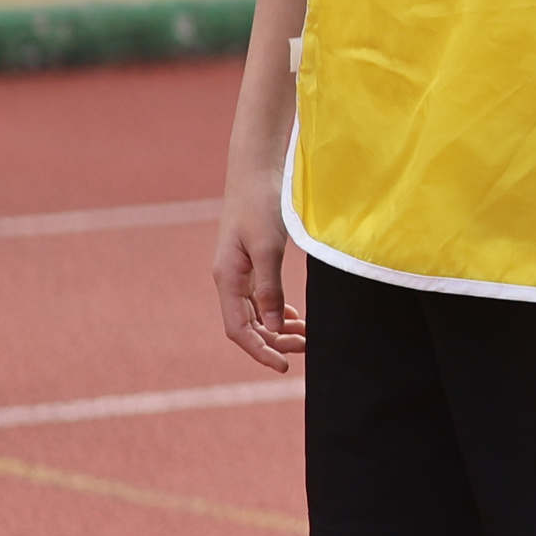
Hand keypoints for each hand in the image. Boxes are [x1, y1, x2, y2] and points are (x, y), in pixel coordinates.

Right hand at [211, 198, 303, 373]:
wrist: (256, 169)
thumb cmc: (261, 202)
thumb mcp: (268, 246)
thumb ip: (271, 287)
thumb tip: (276, 326)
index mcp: (227, 279)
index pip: (239, 330)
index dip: (260, 351)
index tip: (284, 366)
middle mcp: (229, 280)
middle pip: (249, 326)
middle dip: (275, 341)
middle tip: (308, 348)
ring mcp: (240, 272)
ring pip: (257, 314)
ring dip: (280, 329)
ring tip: (308, 337)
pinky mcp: (252, 263)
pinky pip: (262, 299)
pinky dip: (280, 312)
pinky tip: (298, 319)